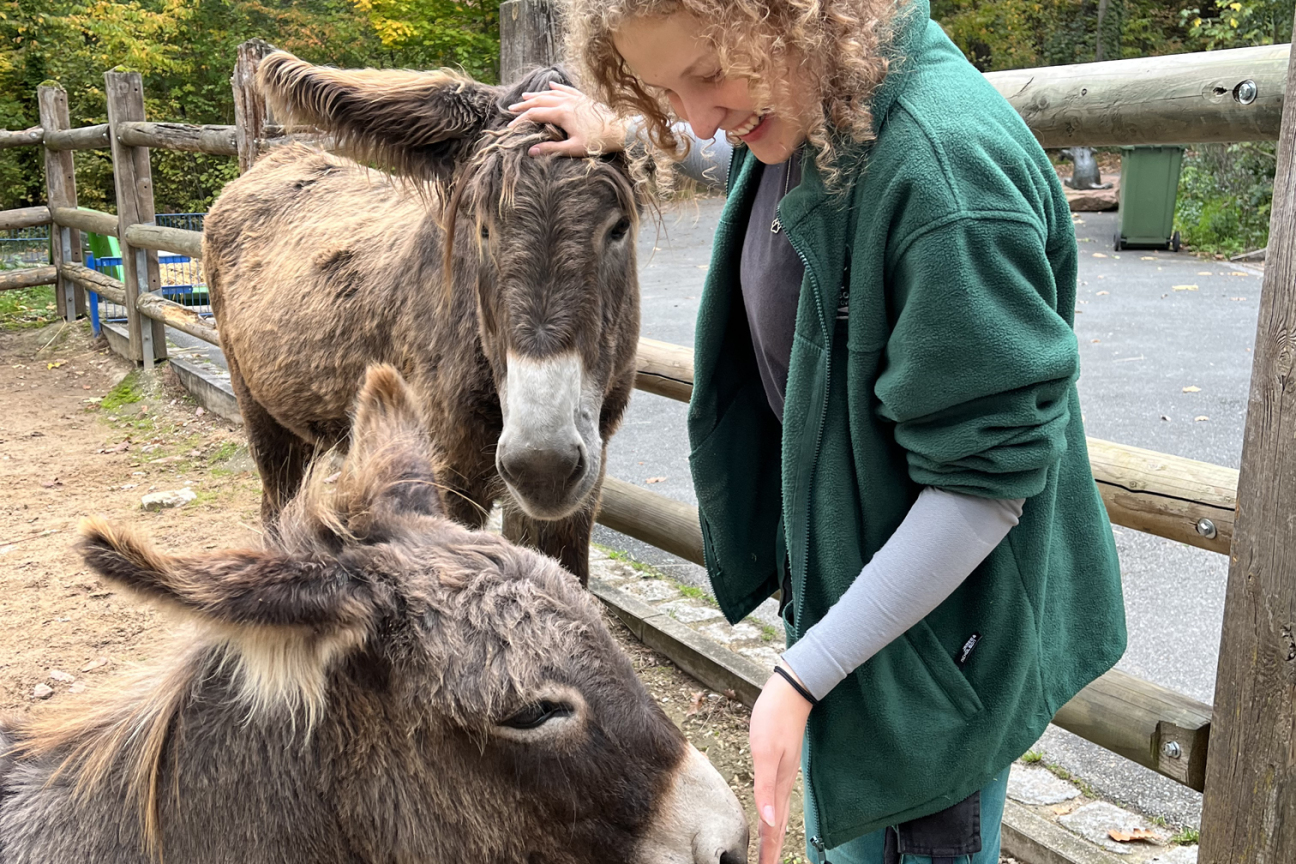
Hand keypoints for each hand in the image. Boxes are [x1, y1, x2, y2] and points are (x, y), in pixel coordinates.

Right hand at [507, 82, 627, 156]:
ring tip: (525, 96)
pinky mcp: (583, 98)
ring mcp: (575, 98)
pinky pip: (566, 89)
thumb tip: (532, 151)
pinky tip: (551, 84)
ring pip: (551, 93)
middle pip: (540, 101)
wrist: (620, 130)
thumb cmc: (598, 142)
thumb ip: (552, 148)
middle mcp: (566, 102)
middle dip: (524, 105)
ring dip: (537, 95)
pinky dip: (556, 87)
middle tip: (511, 109)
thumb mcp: (574, 148)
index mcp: (562, 113)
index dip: (521, 120)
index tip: (511, 127)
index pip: (535, 114)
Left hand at [749, 663, 813, 863]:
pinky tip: (770, 813)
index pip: (773, 828)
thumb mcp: (765, 752)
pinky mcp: (780, 761)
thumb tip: (769, 821)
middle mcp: (782, 783)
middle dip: (772, 849)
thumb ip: (765, 788)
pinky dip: (773, 812)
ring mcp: (783, 772)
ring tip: (768, 851)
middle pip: (777, 824)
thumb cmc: (775, 717)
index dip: (769, 851)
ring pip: (778, 812)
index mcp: (778, 785)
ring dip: (773, 833)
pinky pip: (776, 796)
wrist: (792, 689)